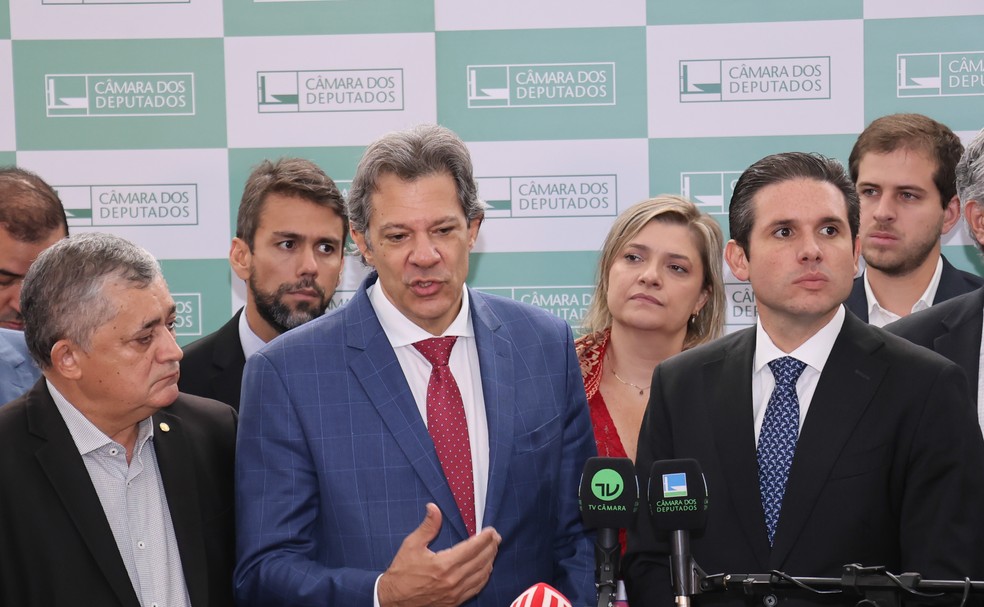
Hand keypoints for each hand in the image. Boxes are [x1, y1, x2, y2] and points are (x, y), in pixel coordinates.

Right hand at [378, 503, 501, 606]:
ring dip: (490, 560)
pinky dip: (484, 576)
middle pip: (482, 560)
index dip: (485, 538)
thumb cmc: (402, 573)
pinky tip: (485, 568)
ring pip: (482, 575)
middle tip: (496, 537)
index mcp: (444, 565)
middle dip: (492, 546)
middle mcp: (453, 580)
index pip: (473, 548)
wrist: (393, 600)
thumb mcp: (412, 545)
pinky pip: (477, 588)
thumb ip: (428, 526)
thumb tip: (434, 508)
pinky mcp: (455, 602)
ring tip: (493, 549)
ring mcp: (455, 593)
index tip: (491, 530)